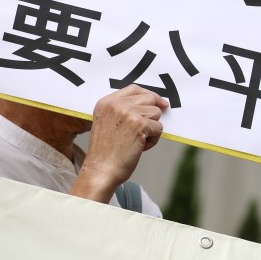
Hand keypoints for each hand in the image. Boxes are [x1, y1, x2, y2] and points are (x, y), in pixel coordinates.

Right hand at [70, 85, 167, 202]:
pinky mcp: (140, 124)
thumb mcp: (108, 123)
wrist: (101, 171)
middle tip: (142, 132)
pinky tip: (139, 147)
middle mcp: (116, 104)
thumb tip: (154, 103)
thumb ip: (124, 110)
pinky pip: (159, 128)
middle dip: (151, 115)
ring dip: (151, 129)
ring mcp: (128, 113)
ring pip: (156, 114)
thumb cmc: (106, 152)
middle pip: (149, 99)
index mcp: (106, 102)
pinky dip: (153, 140)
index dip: (149, 95)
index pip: (134, 88)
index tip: (159, 103)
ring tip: (136, 141)